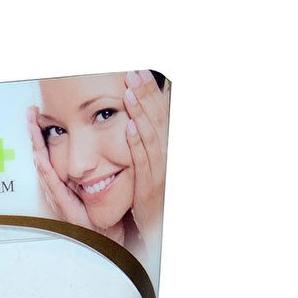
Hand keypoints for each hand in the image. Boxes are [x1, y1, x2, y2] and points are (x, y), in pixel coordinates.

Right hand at [27, 106, 94, 230]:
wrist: (103, 234)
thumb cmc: (95, 213)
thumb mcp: (88, 186)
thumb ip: (82, 172)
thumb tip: (84, 152)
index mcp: (59, 181)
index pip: (47, 152)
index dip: (41, 134)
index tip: (38, 116)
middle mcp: (54, 187)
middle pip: (40, 155)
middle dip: (34, 134)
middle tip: (30, 113)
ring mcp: (56, 195)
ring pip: (42, 165)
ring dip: (36, 146)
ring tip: (32, 127)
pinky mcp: (62, 204)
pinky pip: (51, 183)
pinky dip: (44, 168)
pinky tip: (40, 156)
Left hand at [123, 70, 169, 240]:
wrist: (158, 226)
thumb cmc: (154, 194)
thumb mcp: (154, 164)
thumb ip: (147, 141)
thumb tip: (139, 116)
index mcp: (168, 147)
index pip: (162, 113)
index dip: (153, 91)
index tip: (142, 71)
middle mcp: (168, 155)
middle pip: (157, 118)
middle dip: (146, 94)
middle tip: (134, 72)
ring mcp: (160, 170)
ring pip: (150, 135)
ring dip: (140, 112)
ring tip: (129, 93)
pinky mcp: (149, 185)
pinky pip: (142, 161)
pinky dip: (137, 143)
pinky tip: (129, 128)